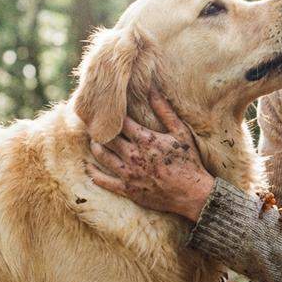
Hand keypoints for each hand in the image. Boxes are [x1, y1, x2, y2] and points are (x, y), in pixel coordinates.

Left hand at [87, 89, 214, 221]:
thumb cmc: (188, 161)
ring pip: (102, 156)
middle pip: (108, 138)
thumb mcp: (180, 132)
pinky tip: (89, 166)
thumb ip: (164, 110)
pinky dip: (94, 173)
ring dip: (95, 146)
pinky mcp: (127, 190)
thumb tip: (152, 88)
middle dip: (100, 129)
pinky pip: (104, 181)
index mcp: (146, 140)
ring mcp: (129, 174)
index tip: (107, 108)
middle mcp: (134, 156)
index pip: (121, 122)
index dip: (112, 114)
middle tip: (94, 123)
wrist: (192, 193)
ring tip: (94, 140)